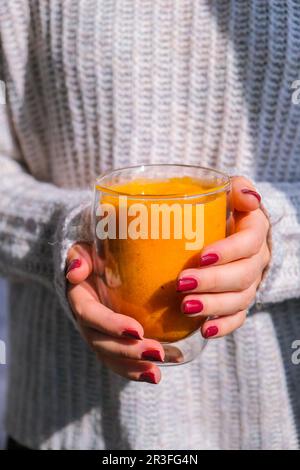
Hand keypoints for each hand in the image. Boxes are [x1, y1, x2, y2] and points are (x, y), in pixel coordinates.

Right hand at [66, 244, 163, 383]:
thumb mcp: (84, 250)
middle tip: (157, 352)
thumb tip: (75, 272)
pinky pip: (120, 362)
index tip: (137, 330)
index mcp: (80, 298)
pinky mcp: (111, 343)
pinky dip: (136, 370)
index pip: (91, 314)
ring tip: (156, 374)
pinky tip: (157, 374)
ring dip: (133, 368)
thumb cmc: (95, 257)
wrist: (95, 270)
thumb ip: (79, 257)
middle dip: (128, 351)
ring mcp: (98, 336)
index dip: (111, 324)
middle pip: (102, 343)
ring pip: (111, 358)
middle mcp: (86, 322)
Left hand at [177, 176, 270, 338]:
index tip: (201, 257)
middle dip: (213, 282)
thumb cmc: (221, 210)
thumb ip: (237, 188)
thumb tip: (249, 198)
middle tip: (183, 284)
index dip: (229, 251)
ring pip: (239, 300)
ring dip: (213, 306)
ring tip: (186, 307)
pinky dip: (223, 326)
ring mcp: (249, 283)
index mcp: (254, 231)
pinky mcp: (239, 301)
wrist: (225, 232)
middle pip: (243, 275)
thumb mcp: (229, 192)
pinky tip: (204, 330)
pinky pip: (238, 318)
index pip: (250, 242)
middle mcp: (256, 260)